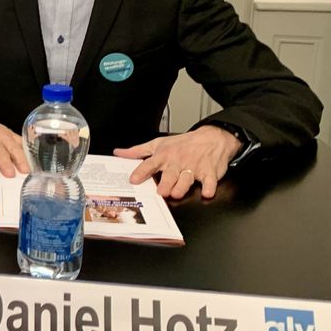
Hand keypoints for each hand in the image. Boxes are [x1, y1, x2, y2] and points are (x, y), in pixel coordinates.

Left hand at [114, 125, 242, 199]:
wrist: (211, 137)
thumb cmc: (182, 143)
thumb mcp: (158, 143)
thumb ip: (137, 151)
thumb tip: (118, 153)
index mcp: (164, 156)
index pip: (149, 164)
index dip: (141, 172)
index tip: (133, 180)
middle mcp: (177, 162)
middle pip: (169, 174)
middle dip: (165, 183)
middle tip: (160, 192)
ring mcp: (193, 167)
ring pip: (186, 178)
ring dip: (182, 186)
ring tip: (176, 193)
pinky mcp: (209, 172)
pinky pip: (209, 181)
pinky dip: (209, 186)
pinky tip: (207, 192)